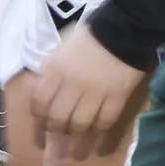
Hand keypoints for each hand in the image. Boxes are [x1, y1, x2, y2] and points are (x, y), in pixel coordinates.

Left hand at [32, 25, 149, 155]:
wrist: (124, 29)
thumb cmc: (90, 37)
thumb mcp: (61, 48)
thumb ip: (51, 69)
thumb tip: (45, 89)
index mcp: (55, 71)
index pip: (39, 103)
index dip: (40, 115)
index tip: (44, 118)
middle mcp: (72, 84)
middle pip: (58, 118)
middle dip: (57, 129)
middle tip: (61, 132)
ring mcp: (95, 92)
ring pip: (80, 123)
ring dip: (77, 133)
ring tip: (78, 136)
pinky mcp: (117, 96)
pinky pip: (105, 120)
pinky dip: (99, 129)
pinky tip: (98, 129)